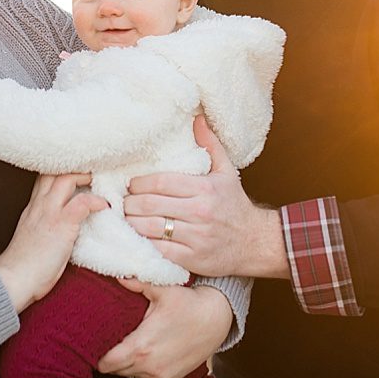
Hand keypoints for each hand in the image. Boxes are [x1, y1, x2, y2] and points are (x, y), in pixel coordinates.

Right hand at [0, 174, 107, 311]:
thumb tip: (62, 227)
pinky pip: (82, 202)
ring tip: (99, 182)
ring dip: (86, 176)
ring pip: (67, 179)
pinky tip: (104, 205)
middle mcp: (39, 205)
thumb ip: (45, 226)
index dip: (61, 171)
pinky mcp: (61, 225)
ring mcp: (50, 213)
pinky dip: (96, 200)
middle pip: (54, 171)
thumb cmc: (25, 265)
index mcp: (33, 208)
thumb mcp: (33, 237)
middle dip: (74, 167)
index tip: (76, 173)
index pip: (44, 178)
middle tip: (91, 171)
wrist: (14, 279)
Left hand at [97, 282, 231, 377]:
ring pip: (127, 375)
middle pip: (113, 370)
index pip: (105, 363)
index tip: (97, 341)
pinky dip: (139, 368)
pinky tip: (144, 352)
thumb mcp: (163, 290)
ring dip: (124, 364)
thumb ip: (137, 283)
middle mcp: (148, 366)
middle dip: (109, 357)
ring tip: (128, 344)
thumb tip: (118, 274)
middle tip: (111, 340)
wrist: (217, 320)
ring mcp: (159, 376)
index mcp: (142, 346)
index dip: (98, 353)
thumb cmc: (189, 303)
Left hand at [123, 117, 287, 278]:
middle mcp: (200, 213)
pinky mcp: (191, 259)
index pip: (160, 183)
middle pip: (150, 205)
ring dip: (130, 224)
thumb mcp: (226, 172)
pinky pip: (158, 251)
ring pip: (150, 229)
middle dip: (129, 204)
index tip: (131, 185)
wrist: (255, 243)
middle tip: (123, 203)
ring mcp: (195, 238)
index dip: (139, 184)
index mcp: (205, 189)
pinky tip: (135, 239)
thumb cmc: (235, 206)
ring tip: (124, 219)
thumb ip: (210, 145)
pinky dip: (142, 245)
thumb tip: (197, 119)